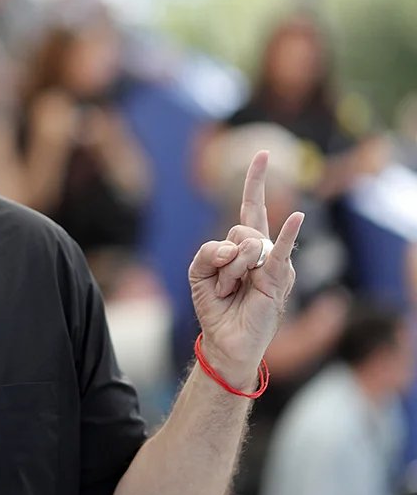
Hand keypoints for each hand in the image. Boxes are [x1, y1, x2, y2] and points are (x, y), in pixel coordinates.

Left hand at [189, 151, 303, 386]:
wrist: (226, 340)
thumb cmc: (215, 306)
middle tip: (223, 285)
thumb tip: (234, 248)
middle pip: (239, 230)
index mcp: (243, 246)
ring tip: (232, 292)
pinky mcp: (277, 279)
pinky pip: (279, 252)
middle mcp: (262, 250)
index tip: (262, 154)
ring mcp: (273, 263)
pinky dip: (289, 235)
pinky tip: (298, 218)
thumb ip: (207, 251)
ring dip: (228, 273)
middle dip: (221, 259)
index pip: (251, 207)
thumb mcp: (197, 273)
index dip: (255, 181)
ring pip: (244, 246)